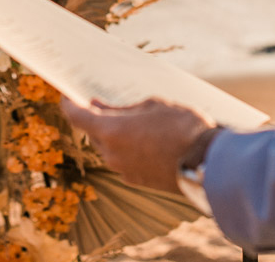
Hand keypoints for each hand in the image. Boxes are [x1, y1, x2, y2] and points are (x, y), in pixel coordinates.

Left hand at [60, 96, 212, 192]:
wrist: (207, 162)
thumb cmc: (181, 126)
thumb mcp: (152, 105)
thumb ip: (123, 108)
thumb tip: (103, 107)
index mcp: (110, 131)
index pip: (76, 116)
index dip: (68, 103)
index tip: (66, 95)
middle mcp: (111, 154)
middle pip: (92, 132)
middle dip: (96, 118)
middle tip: (104, 103)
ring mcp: (122, 170)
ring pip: (108, 147)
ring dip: (113, 134)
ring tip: (131, 120)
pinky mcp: (136, 180)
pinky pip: (122, 160)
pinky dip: (125, 148)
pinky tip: (143, 139)